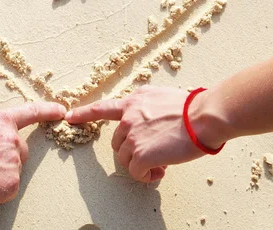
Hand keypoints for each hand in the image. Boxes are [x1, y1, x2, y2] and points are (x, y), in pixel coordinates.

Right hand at [0, 76, 65, 207]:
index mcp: (3, 121)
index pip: (31, 113)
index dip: (48, 111)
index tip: (61, 111)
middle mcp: (13, 140)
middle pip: (21, 149)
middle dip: (7, 153)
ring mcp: (13, 162)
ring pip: (14, 168)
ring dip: (1, 171)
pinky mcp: (10, 185)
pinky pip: (9, 188)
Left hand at [66, 86, 225, 182]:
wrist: (202, 116)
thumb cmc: (191, 108)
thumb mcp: (162, 97)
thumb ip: (148, 108)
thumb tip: (149, 121)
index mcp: (135, 101)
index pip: (104, 108)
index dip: (85, 113)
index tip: (70, 116)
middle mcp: (129, 116)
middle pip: (118, 141)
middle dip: (132, 150)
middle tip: (154, 153)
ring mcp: (132, 134)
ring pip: (125, 157)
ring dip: (140, 163)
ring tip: (160, 163)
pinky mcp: (140, 153)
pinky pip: (135, 171)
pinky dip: (146, 175)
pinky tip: (159, 170)